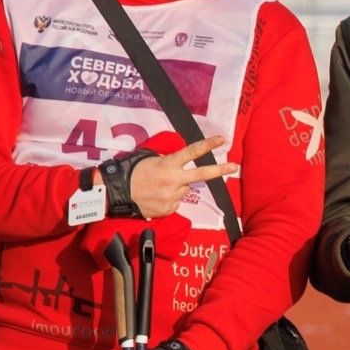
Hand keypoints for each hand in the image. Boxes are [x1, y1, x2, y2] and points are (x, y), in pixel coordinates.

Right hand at [126, 136, 240, 219]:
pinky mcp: (168, 210)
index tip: (221, 140)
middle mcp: (173, 181)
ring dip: (177, 187)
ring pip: (184, 189)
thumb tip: (180, 166)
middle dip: (220, 170)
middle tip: (235, 166)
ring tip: (158, 187)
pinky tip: (156, 197)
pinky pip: (176, 202)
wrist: (114, 194)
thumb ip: (168, 162)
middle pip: (201, 174)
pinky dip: (169, 199)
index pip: (191, 153)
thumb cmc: (130, 172)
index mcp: (167, 166)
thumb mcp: (148, 160)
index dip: (207, 145)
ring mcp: (172, 197)